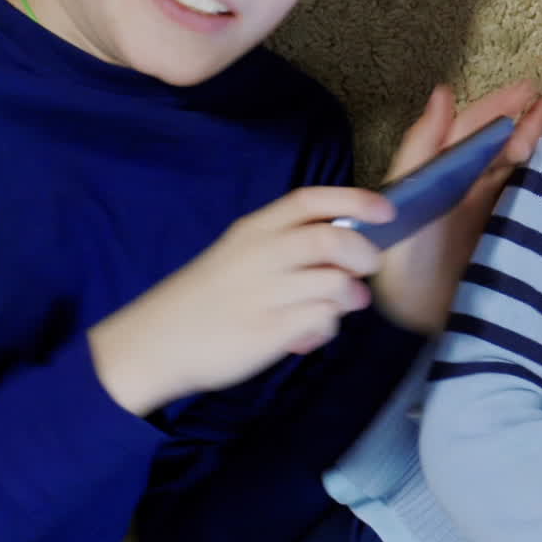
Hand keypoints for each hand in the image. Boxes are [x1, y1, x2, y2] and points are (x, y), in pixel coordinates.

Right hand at [89, 185, 395, 415]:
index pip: (311, 200)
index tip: (386, 210)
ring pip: (334, 284)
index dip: (355, 200)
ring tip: (341, 306)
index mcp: (254, 229)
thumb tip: (342, 258)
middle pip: (331, 240)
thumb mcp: (239, 254)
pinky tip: (312, 333)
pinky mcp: (267, 332)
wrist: (156, 341)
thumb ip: (287, 248)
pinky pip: (321, 322)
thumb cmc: (205, 296)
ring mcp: (264, 294)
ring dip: (350, 296)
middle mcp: (261, 255)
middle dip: (363, 253)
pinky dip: (328, 326)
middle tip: (368, 267)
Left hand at [370, 81, 541, 332]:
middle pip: (503, 149)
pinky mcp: (508, 241)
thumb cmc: (401, 256)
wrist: (412, 322)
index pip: (475, 133)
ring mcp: (490, 215)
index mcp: (442, 175)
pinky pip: (531, 205)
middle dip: (528, 123)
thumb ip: (423, 145)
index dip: (500, 109)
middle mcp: (468, 190)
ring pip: (520, 172)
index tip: (530, 89)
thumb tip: (444, 92)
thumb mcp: (407, 194)